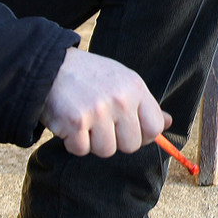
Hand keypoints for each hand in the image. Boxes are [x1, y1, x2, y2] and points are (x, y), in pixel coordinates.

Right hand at [40, 47, 170, 156]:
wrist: (49, 67)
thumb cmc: (89, 76)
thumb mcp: (122, 81)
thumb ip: (144, 104)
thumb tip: (168, 122)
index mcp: (135, 88)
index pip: (154, 128)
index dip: (143, 135)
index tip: (129, 130)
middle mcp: (120, 100)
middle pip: (131, 145)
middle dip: (116, 140)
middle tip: (101, 123)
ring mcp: (98, 112)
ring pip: (106, 151)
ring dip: (93, 142)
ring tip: (85, 121)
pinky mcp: (75, 123)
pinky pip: (81, 150)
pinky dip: (73, 143)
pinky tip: (70, 124)